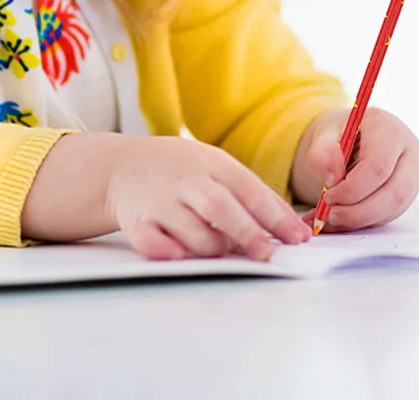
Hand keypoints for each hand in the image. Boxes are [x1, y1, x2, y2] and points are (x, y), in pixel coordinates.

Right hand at [106, 137, 310, 260]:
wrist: (120, 165)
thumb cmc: (181, 170)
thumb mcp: (216, 166)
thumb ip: (254, 194)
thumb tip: (297, 231)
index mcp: (210, 164)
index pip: (248, 189)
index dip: (275, 215)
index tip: (297, 239)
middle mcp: (186, 181)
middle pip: (220, 207)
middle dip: (246, 232)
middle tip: (266, 254)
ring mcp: (159, 201)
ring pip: (192, 231)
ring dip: (212, 246)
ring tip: (220, 250)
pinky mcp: (136, 221)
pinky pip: (150, 240)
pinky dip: (164, 249)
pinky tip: (176, 254)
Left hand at [291, 107, 418, 231]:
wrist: (350, 137)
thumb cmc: (338, 135)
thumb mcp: (322, 137)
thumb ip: (322, 154)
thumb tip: (333, 178)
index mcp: (387, 128)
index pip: (378, 166)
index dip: (352, 188)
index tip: (328, 197)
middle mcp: (409, 150)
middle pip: (393, 192)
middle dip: (359, 211)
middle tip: (330, 215)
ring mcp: (414, 173)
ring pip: (395, 207)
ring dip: (362, 218)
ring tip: (333, 217)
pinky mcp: (409, 192)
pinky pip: (392, 213)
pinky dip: (366, 221)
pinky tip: (343, 218)